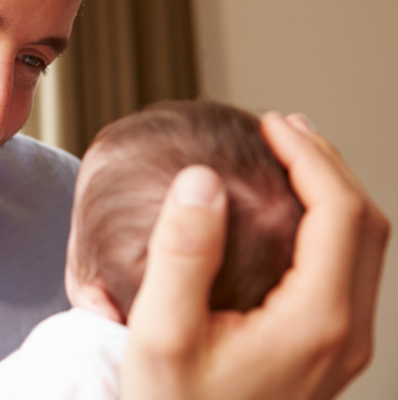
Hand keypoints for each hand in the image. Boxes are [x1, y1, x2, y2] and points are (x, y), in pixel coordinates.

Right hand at [121, 113, 390, 399]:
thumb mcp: (161, 336)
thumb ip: (182, 256)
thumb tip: (202, 181)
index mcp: (316, 322)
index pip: (340, 214)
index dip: (310, 158)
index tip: (270, 124)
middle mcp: (345, 334)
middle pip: (366, 226)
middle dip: (328, 166)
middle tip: (282, 128)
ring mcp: (342, 348)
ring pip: (365, 250)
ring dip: (334, 196)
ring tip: (291, 160)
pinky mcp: (327, 356)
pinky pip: (348, 274)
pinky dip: (329, 230)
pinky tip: (291, 222)